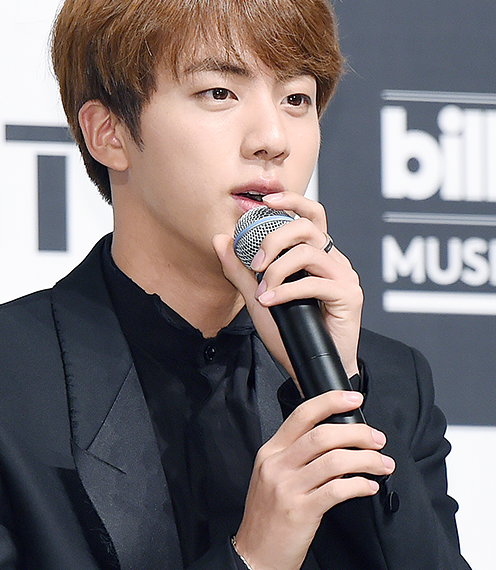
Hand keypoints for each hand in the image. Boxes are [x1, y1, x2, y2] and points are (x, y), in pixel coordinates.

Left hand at [213, 191, 362, 378]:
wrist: (312, 368)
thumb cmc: (291, 332)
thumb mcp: (259, 297)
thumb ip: (241, 270)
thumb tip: (221, 239)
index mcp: (318, 254)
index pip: (311, 214)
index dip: (292, 200)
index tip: (265, 202)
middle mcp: (334, 260)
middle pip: (306, 227)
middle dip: (274, 240)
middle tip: (255, 263)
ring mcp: (344, 276)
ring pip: (308, 252)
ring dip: (277, 270)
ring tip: (262, 292)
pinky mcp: (349, 295)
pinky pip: (315, 282)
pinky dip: (286, 290)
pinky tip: (270, 301)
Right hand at [234, 390, 394, 569]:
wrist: (254, 556)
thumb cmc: (269, 517)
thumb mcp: (274, 477)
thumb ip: (297, 457)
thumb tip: (338, 441)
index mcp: (270, 451)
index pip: (302, 415)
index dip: (330, 401)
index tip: (354, 398)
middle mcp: (277, 465)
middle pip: (322, 434)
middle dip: (357, 433)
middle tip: (378, 439)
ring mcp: (287, 488)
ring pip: (334, 460)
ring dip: (366, 459)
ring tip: (382, 464)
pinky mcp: (301, 512)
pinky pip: (337, 490)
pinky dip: (359, 485)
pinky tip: (369, 486)